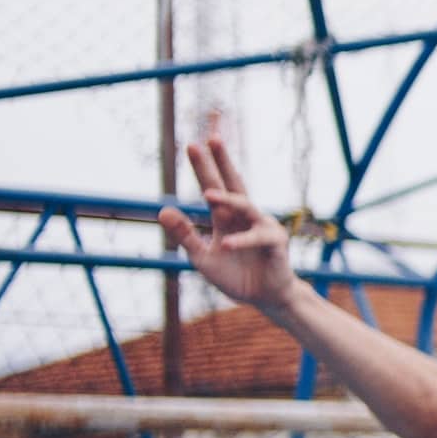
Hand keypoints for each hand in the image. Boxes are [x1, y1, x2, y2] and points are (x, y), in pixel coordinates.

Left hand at [158, 138, 300, 314]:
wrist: (264, 298)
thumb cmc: (235, 275)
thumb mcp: (201, 257)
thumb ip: (184, 234)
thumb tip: (162, 209)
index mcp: (226, 217)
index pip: (213, 186)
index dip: (204, 166)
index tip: (192, 144)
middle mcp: (244, 215)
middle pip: (232, 183)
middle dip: (222, 161)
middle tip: (212, 139)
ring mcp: (262, 225)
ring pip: (244, 206)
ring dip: (227, 200)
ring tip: (207, 195)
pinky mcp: (274, 241)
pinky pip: (256, 237)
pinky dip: (241, 241)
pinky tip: (226, 245)